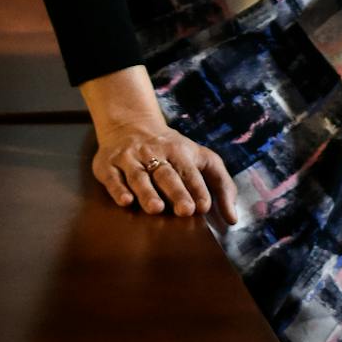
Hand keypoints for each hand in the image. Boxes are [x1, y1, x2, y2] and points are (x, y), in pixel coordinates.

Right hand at [91, 118, 239, 226]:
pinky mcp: (108, 164)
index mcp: (179, 151)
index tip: (204, 206)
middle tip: (185, 210)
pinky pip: (113, 177)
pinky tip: (125, 201)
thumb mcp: (199, 158)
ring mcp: (130, 158)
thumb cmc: (172, 150)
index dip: (197, 188)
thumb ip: (221, 184)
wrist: (130, 123)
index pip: (190, 170)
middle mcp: (154, 153)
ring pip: (139, 176)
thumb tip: (233, 219)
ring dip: (148, 192)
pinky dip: (118, 188)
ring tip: (156, 209)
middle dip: (176, 191)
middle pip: (167, 173)